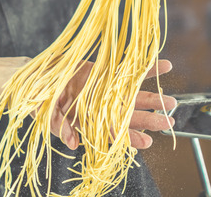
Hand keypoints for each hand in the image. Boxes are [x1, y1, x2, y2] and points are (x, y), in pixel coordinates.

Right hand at [50, 59, 177, 149]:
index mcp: (89, 122)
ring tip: (172, 101)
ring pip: (134, 96)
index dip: (130, 138)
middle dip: (150, 120)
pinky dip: (147, 69)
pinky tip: (164, 66)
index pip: (113, 134)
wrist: (38, 77)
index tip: (147, 142)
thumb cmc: (40, 101)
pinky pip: (130, 72)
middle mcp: (102, 109)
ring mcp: (106, 91)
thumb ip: (60, 127)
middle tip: (169, 122)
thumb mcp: (46, 115)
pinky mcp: (107, 73)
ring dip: (154, 98)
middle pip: (130, 117)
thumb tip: (72, 143)